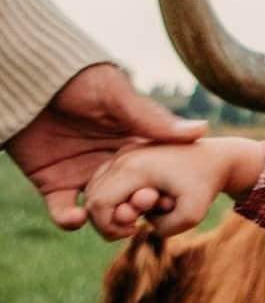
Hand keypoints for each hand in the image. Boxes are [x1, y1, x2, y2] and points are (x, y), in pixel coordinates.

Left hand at [6, 62, 207, 227]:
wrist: (24, 79)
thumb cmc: (74, 79)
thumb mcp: (116, 96)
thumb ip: (153, 119)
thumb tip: (201, 130)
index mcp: (129, 144)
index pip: (153, 176)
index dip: (161, 192)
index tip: (165, 200)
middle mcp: (108, 163)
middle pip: (128, 199)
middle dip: (134, 213)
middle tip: (136, 216)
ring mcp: (80, 174)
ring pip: (101, 212)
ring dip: (107, 224)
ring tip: (112, 224)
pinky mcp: (52, 183)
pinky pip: (64, 211)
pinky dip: (69, 221)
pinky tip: (76, 217)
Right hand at [82, 135, 264, 240]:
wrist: (214, 157)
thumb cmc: (205, 184)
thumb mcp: (194, 213)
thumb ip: (165, 229)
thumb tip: (144, 226)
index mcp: (133, 168)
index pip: (98, 205)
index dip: (110, 227)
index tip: (136, 230)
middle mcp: (122, 157)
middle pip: (92, 197)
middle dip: (108, 219)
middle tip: (137, 224)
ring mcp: (122, 153)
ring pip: (95, 188)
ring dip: (111, 206)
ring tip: (143, 210)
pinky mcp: (126, 154)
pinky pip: (105, 180)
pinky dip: (114, 196)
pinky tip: (141, 201)